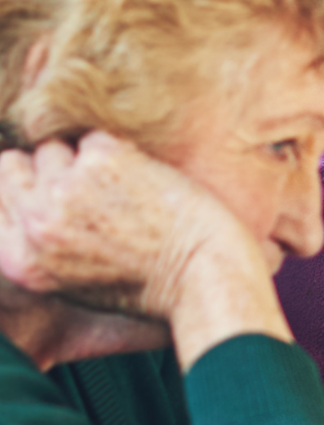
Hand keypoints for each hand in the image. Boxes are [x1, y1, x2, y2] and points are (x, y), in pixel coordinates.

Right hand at [0, 132, 289, 368]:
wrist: (204, 274)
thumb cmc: (149, 286)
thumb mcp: (70, 282)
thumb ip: (36, 243)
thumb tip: (25, 199)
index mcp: (19, 258)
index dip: (27, 187)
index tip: (57, 197)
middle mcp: (34, 224)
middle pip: (17, 164)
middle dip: (50, 172)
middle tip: (96, 198)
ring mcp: (65, 189)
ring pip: (56, 147)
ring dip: (86, 163)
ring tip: (124, 198)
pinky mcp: (100, 161)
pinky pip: (96, 138)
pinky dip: (122, 154)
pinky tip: (144, 186)